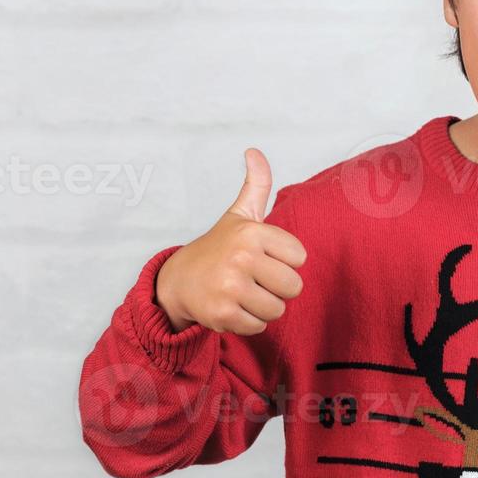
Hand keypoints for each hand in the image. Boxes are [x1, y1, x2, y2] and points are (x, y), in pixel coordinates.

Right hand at [155, 148, 306, 334]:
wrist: (177, 282)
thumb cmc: (218, 248)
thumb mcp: (239, 215)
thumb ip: (256, 185)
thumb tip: (254, 151)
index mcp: (252, 232)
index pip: (300, 258)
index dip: (284, 261)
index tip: (261, 256)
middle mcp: (241, 257)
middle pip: (293, 287)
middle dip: (277, 288)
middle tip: (253, 279)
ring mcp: (230, 287)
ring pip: (278, 309)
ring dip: (264, 307)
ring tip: (242, 293)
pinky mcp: (223, 315)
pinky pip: (260, 326)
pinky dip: (248, 323)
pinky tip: (231, 307)